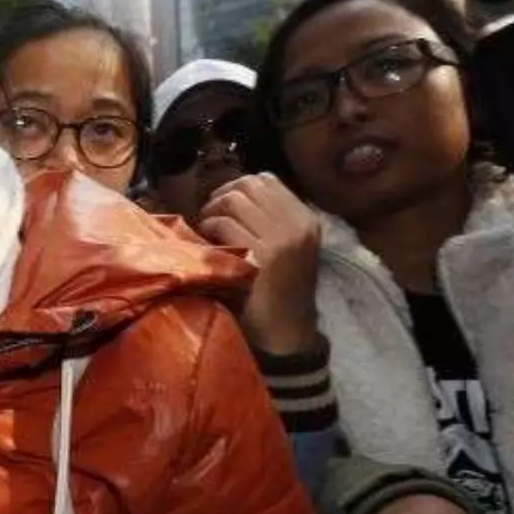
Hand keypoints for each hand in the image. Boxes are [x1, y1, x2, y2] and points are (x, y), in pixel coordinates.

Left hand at [197, 172, 321, 354]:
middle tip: (209, 217)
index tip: (223, 206)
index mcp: (306, 220)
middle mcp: (298, 225)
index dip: (237, 187)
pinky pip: (224, 224)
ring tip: (207, 231)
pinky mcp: (262, 257)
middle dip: (221, 196)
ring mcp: (282, 240)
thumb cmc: (277, 292)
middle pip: (247, 185)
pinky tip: (208, 246)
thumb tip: (229, 193)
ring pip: (234, 200)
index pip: (266, 179)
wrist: (285, 334)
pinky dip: (209, 229)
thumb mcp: (285, 248)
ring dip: (212, 212)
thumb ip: (267, 219)